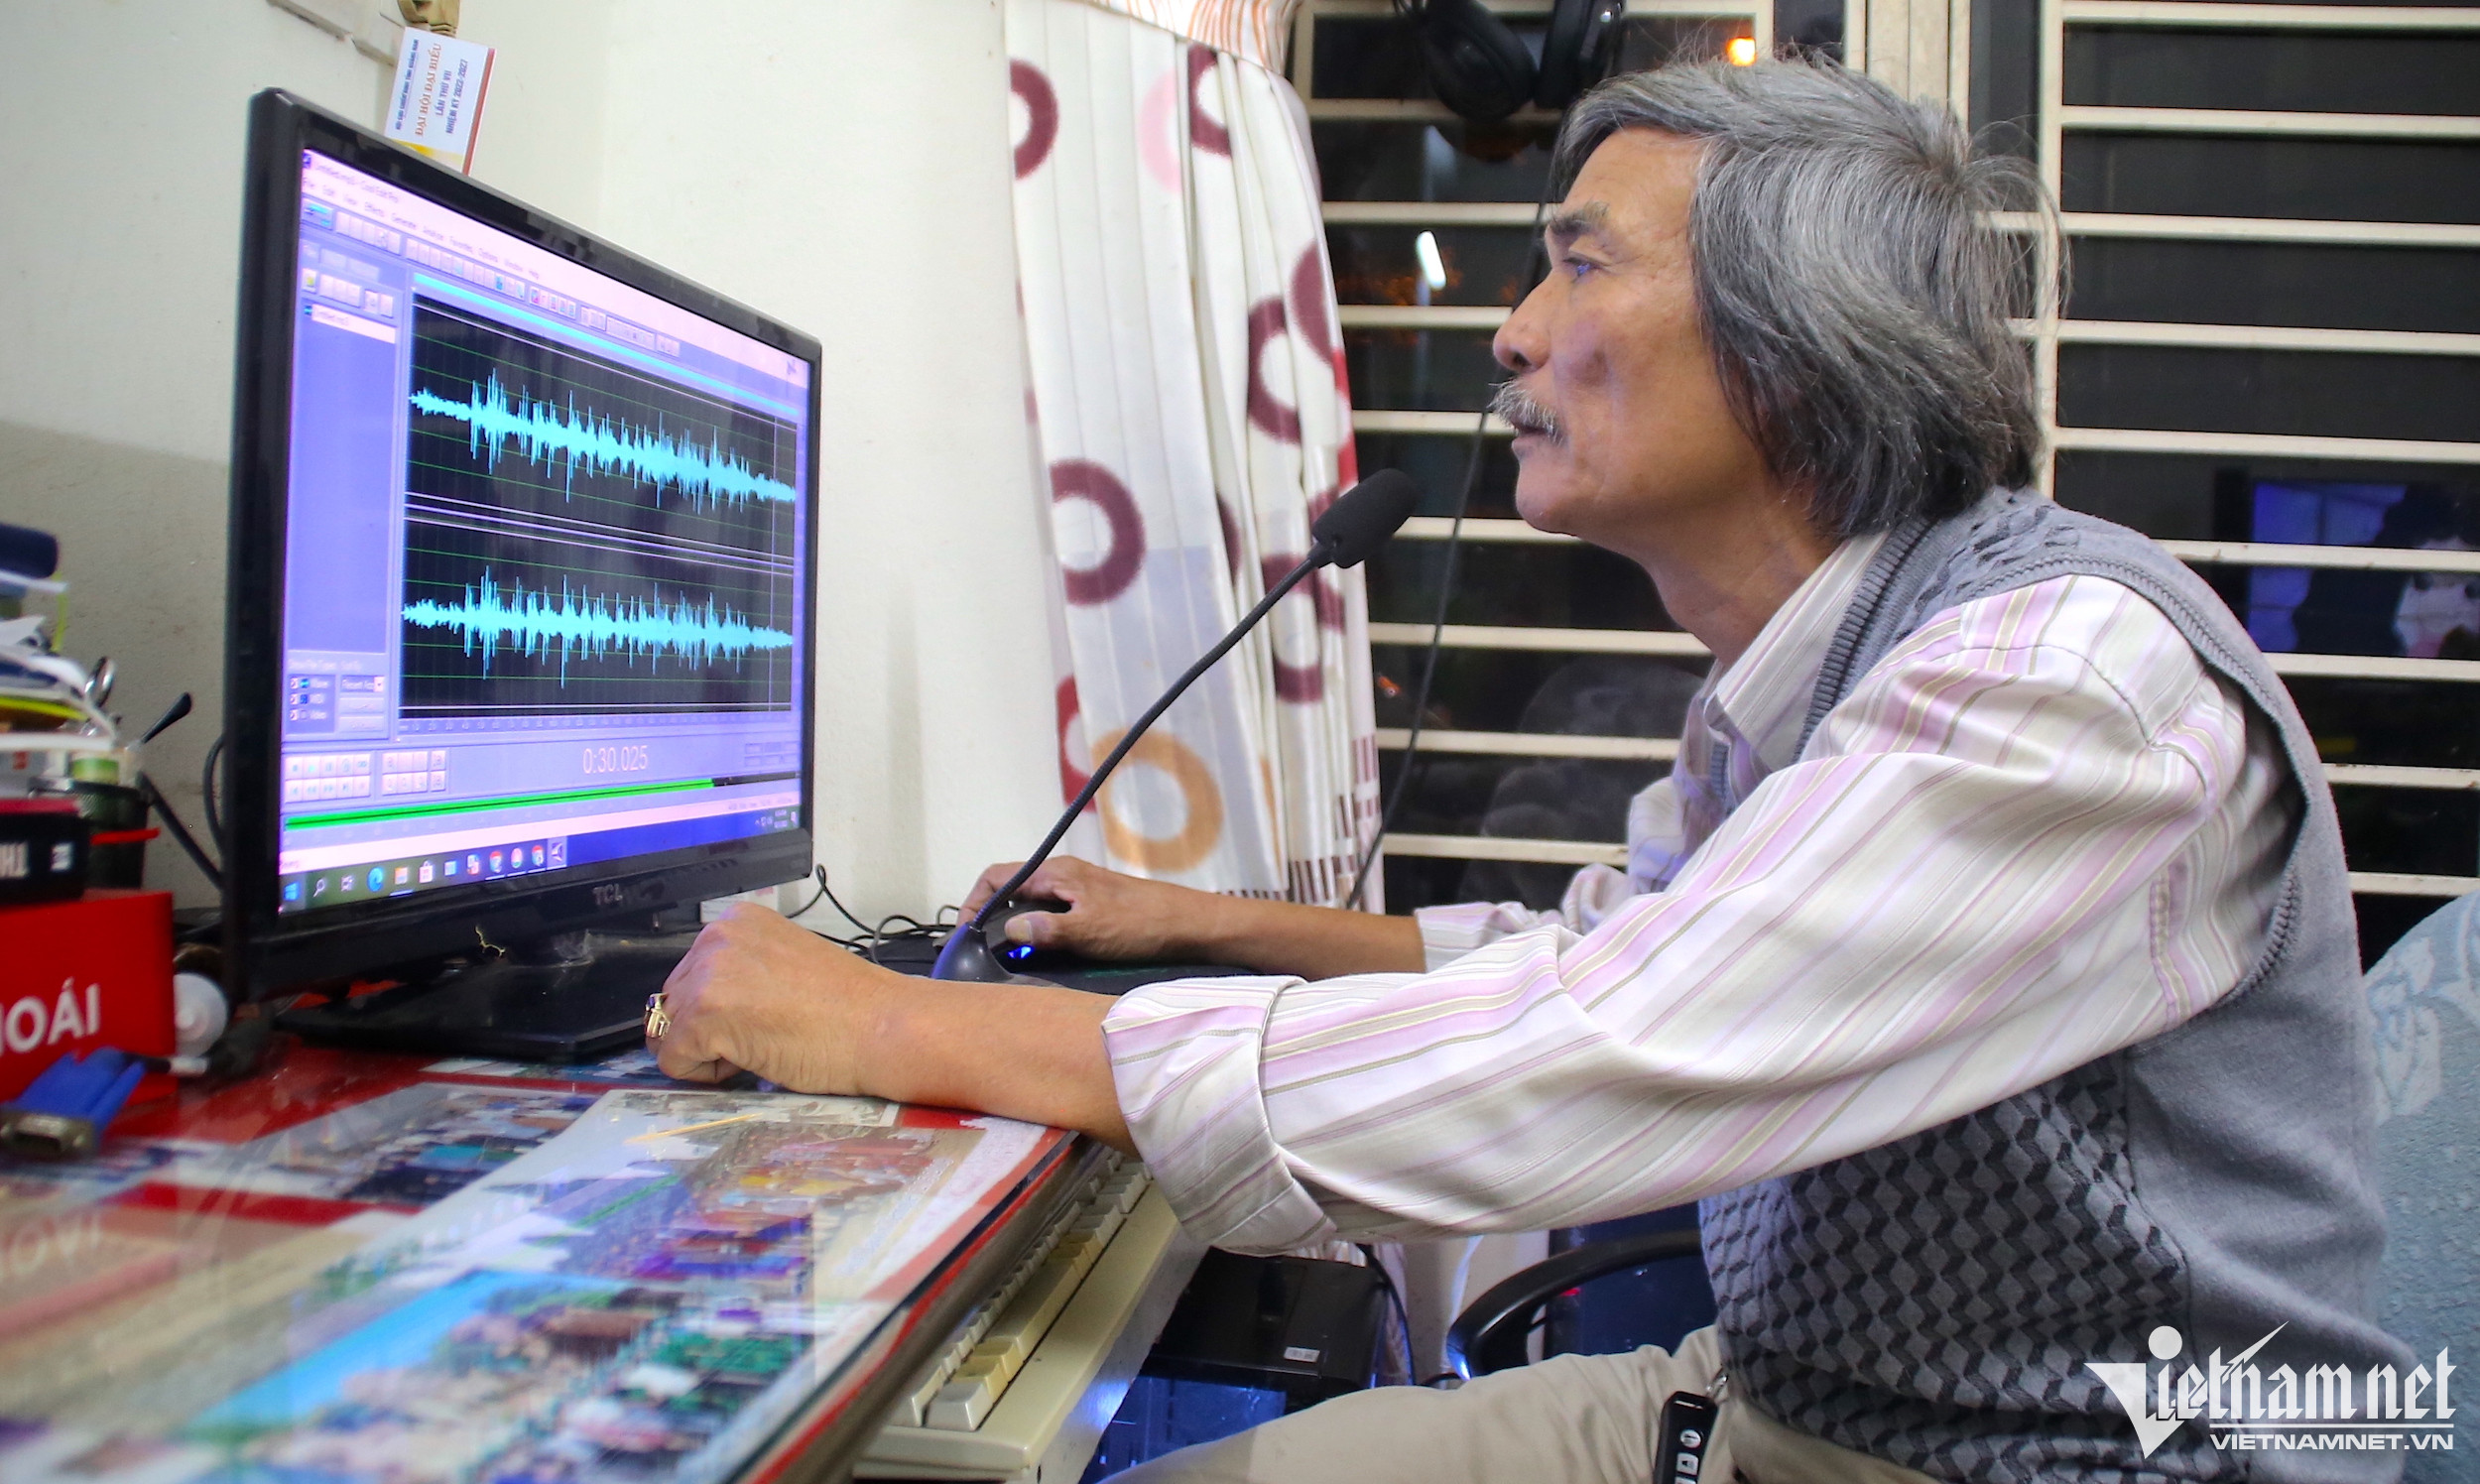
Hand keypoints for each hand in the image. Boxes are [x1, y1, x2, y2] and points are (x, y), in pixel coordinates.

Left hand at [651, 903, 900, 1091]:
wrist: (883, 1028)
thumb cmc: (848, 1008)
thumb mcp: (781, 965)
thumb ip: (740, 971)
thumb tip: (699, 1006)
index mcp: (737, 921)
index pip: (689, 975)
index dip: (718, 1009)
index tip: (757, 1016)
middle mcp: (717, 937)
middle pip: (672, 1002)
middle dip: (706, 1029)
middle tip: (763, 1033)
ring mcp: (708, 974)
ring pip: (668, 1032)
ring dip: (707, 1051)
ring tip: (761, 1044)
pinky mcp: (705, 1014)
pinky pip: (673, 1059)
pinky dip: (704, 1073)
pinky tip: (753, 1058)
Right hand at [960, 855, 1214, 961]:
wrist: (1189, 925)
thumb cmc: (1140, 924)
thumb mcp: (1089, 931)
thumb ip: (1046, 931)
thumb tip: (1007, 930)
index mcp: (1056, 874)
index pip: (998, 876)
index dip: (975, 901)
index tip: (966, 933)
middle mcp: (1063, 877)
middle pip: (1011, 890)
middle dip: (990, 916)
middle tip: (980, 951)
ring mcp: (1077, 892)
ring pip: (1030, 905)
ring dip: (1014, 928)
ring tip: (1004, 958)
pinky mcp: (1090, 909)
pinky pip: (1050, 917)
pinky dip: (1036, 934)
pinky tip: (1038, 956)